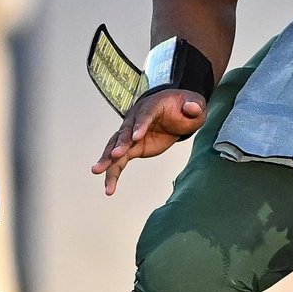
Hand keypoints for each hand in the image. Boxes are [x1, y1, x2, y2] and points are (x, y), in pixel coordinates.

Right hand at [92, 89, 206, 194]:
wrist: (176, 111)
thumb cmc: (184, 106)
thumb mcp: (195, 105)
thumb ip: (194, 106)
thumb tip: (192, 108)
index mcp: (151, 107)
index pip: (145, 116)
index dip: (140, 126)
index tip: (136, 137)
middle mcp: (136, 119)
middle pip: (125, 132)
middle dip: (119, 143)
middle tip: (114, 155)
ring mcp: (131, 134)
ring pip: (116, 146)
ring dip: (107, 159)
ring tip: (98, 171)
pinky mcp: (132, 147)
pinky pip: (119, 159)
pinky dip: (112, 171)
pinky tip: (108, 186)